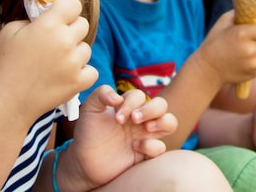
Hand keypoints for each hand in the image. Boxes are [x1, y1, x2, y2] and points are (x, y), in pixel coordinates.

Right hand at [0, 0, 96, 118]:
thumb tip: (46, 17)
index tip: (59, 16)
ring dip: (75, 52)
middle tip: (56, 40)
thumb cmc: (2, 65)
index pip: (73, 4)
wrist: (4, 102)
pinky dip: (82, 72)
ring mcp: (74, 63)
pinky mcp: (78, 82)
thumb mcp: (10, 31)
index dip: (66, 9)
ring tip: (56, 62)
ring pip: (86, 48)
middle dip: (71, 29)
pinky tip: (67, 74)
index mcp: (49, 25)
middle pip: (83, 24)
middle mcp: (65, 41)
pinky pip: (92, 71)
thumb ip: (32, 19)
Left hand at [62, 86, 176, 188]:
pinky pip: (161, 147)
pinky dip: (152, 145)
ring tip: (146, 128)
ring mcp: (145, 135)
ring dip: (163, 122)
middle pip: (161, 104)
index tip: (117, 117)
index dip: (131, 103)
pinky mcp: (146, 153)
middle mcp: (140, 119)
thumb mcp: (89, 109)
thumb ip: (101, 94)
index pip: (139, 95)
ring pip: (170, 122)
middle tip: (135, 119)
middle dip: (151, 109)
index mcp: (128, 106)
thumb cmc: (88, 133)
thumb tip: (118, 97)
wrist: (84, 161)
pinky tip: (135, 147)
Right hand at [195, 10, 255, 85]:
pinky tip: (252, 57)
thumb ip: (241, 14)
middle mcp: (249, 50)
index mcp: (242, 34)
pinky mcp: (254, 73)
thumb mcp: (224, 22)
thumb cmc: (215, 42)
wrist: (208, 69)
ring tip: (255, 46)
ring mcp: (252, 64)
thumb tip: (255, 10)